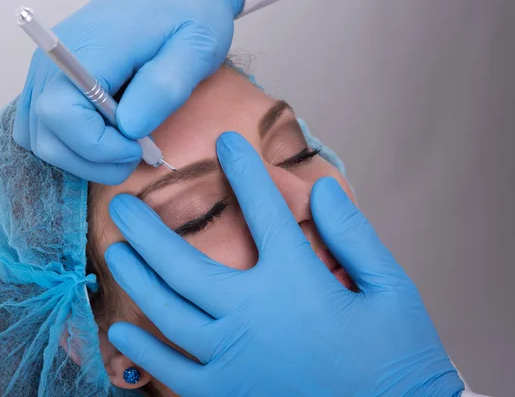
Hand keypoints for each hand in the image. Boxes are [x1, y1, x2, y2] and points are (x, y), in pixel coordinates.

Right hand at [13, 0, 242, 183]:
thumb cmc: (187, 13)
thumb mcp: (194, 47)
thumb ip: (163, 88)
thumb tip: (128, 128)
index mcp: (88, 48)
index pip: (63, 114)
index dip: (98, 147)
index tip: (137, 148)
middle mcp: (55, 59)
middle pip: (47, 135)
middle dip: (92, 160)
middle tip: (135, 155)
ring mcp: (48, 69)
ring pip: (39, 137)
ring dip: (81, 157)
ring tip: (123, 148)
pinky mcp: (51, 79)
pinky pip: (39, 125)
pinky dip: (68, 144)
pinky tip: (102, 138)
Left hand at [105, 132, 464, 395]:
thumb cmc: (399, 357)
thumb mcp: (391, 287)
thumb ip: (353, 234)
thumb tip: (321, 189)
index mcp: (295, 283)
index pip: (262, 212)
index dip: (243, 171)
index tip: (226, 143)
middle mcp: (253, 317)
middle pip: (184, 265)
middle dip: (147, 231)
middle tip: (122, 205)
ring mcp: (235, 359)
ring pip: (168, 313)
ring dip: (136, 280)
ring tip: (116, 251)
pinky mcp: (230, 394)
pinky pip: (174, 373)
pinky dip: (145, 354)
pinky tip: (122, 334)